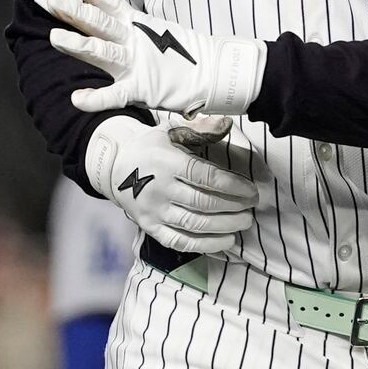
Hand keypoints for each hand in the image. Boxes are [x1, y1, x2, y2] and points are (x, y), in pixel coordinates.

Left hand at [46, 0, 266, 116]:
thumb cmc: (179, 52)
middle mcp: (132, 38)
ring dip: (79, 45)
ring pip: (103, 52)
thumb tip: (101, 11)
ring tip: (54, 39)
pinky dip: (97, 98)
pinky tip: (77, 99)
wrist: (214, 72)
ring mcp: (136, 62)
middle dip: (74, 11)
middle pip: (99, 21)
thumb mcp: (149, 29)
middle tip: (50, 0)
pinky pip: (116, 95)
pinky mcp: (143, 88)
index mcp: (134, 22)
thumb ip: (124, 22)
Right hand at [87, 115, 257, 254]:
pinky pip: (180, 242)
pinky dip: (206, 245)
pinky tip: (226, 241)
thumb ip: (200, 129)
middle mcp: (159, 188)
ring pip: (195, 224)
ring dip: (225, 226)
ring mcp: (153, 211)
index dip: (232, 185)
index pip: (205, 176)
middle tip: (252, 207)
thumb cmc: (151, 147)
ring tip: (244, 223)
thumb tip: (227, 124)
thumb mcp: (171, 131)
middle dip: (233, 207)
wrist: (115, 167)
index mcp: (166, 162)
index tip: (251, 191)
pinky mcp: (150, 227)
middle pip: (203, 202)